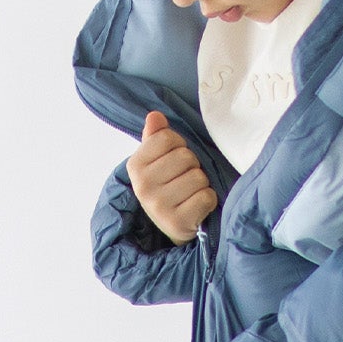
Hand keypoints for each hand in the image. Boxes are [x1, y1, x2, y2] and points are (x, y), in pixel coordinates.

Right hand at [128, 111, 218, 244]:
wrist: (169, 225)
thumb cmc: (165, 186)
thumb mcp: (155, 161)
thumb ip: (155, 136)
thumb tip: (155, 116)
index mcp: (134, 166)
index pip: (168, 138)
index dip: (178, 146)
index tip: (173, 160)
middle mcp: (143, 186)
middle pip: (186, 156)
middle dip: (191, 166)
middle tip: (183, 180)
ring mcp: (159, 206)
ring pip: (198, 177)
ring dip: (200, 184)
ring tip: (189, 193)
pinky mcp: (177, 222)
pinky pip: (207, 196)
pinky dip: (207, 200)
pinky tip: (196, 206)